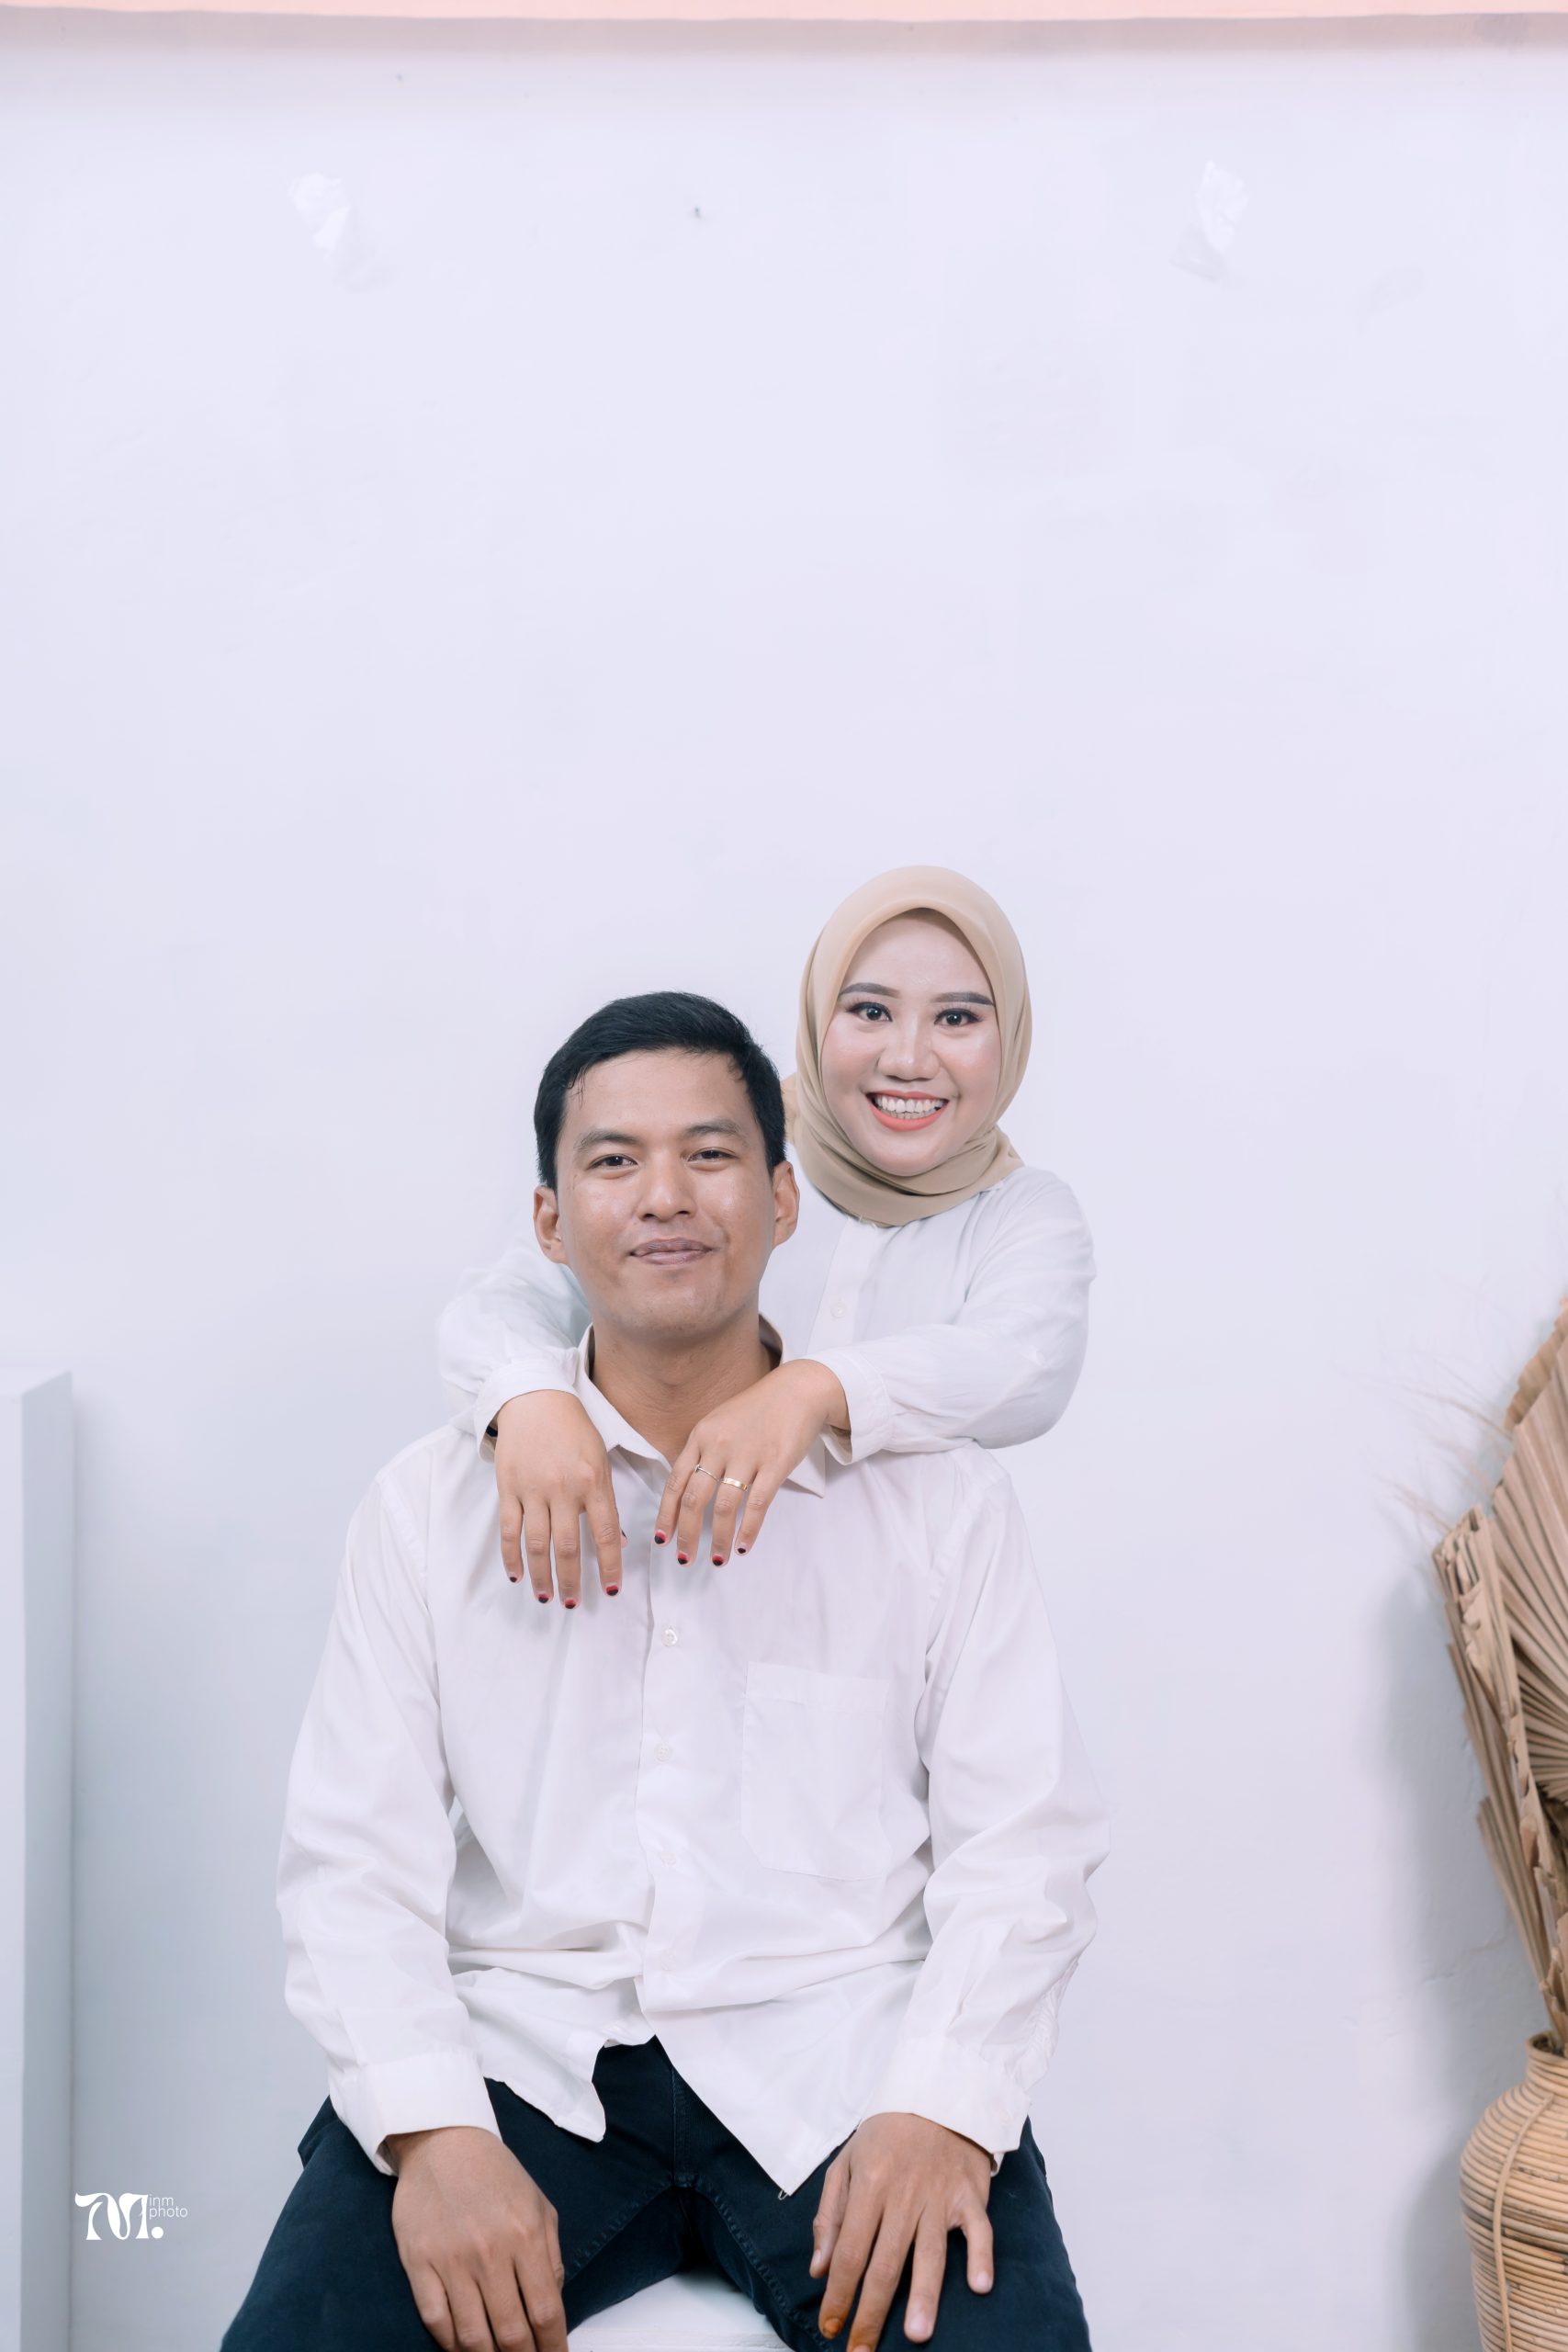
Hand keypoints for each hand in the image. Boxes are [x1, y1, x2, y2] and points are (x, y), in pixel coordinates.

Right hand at [385, 2124, 567, 2351]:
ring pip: (472, 2336)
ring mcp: (451, 2259)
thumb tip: (552, 2306)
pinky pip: (435, 2321)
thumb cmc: (496, 2174)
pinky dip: (451, 2345)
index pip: (545, 2311)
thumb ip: (550, 2256)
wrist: (443, 2140)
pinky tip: (462, 2348)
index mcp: (526, 2235)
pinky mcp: (418, 2262)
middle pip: (511, 2332)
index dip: (553, 2347)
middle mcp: (491, 2251)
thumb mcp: (538, 2205)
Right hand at [493, 1391, 621, 1607]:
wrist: (535, 1398)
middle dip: (573, 1579)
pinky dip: (511, 1556)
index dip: (609, 1565)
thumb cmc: (574, 1429)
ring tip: (547, 1596)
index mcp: (593, 1480)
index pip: (606, 1532)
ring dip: (542, 1575)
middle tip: (573, 1603)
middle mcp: (563, 1488)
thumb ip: (607, 1500)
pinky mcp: (508, 1488)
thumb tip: (618, 1542)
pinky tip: (516, 1575)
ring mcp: (533, 1489)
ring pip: (537, 1544)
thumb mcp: (601, 1458)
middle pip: (569, 1545)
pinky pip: (509, 1530)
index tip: (611, 1589)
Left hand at [656, 1359, 849, 1566]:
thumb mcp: (720, 1421)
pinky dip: (748, 1530)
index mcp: (701, 1435)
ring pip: (724, 1507)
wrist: (798, 1389)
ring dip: (717, 1538)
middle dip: (686, 1534)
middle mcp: (719, 1445)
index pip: (676, 1481)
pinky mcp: (775, 1463)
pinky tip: (742, 1546)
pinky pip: (757, 1504)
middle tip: (684, 1559)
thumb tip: (687, 1489)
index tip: (662, 1538)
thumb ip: (703, 1450)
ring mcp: (747, 1454)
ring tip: (717, 1559)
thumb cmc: (758, 1409)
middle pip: (694, 1498)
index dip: (666, 1513)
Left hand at [810, 2113, 993, 2349]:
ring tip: (915, 2334)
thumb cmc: (886, 2134)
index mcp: (868, 2185)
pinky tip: (979, 2285)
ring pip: (931, 2252)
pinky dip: (980, 2256)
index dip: (838, 2293)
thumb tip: (819, 2269)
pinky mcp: (970, 2195)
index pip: (849, 2251)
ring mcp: (939, 2196)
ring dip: (924, 2295)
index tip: (830, 2327)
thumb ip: (829, 2216)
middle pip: (886, 2263)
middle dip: (872, 2312)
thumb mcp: (845, 2162)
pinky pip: (980, 2229)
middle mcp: (903, 2195)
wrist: (937, 2093)